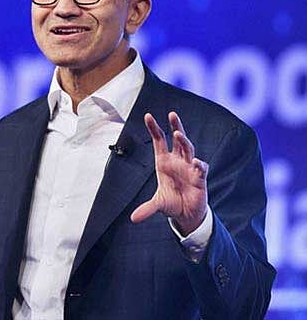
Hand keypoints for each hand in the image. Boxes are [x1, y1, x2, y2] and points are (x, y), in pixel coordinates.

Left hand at [130, 112, 208, 235]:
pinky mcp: (200, 178)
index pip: (159, 141)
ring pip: (188, 149)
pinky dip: (198, 164)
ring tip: (178, 133)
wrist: (187, 215)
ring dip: (184, 141)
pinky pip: (200, 167)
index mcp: (164, 163)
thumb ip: (147, 209)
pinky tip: (195, 162)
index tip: (148, 116)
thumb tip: (133, 219)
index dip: (154, 129)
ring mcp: (189, 168)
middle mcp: (177, 162)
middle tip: (171, 114)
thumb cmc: (172, 203)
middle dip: (175, 126)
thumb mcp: (157, 205)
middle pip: (177, 140)